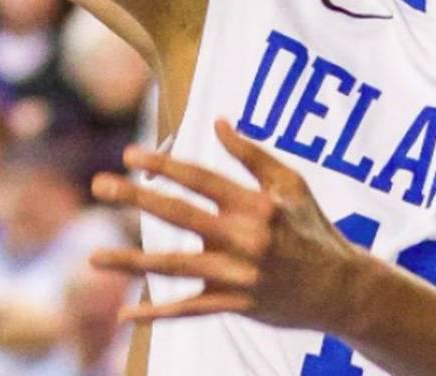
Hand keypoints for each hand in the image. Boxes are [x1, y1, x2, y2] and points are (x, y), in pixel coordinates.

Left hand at [88, 119, 369, 328]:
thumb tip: (218, 121)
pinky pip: (190, 310)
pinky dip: (157, 313)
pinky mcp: (236, 305)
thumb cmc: (314, 227)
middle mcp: (243, 239)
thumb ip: (251, 154)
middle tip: (99, 184)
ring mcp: (238, 276)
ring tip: (93, 257)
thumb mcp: (291, 183)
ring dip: (131, 262)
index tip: (130, 154)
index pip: (200, 179)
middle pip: (179, 215)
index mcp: (255, 204)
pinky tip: (124, 313)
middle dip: (136, 198)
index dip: (164, 164)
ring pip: (175, 267)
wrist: (342, 289)